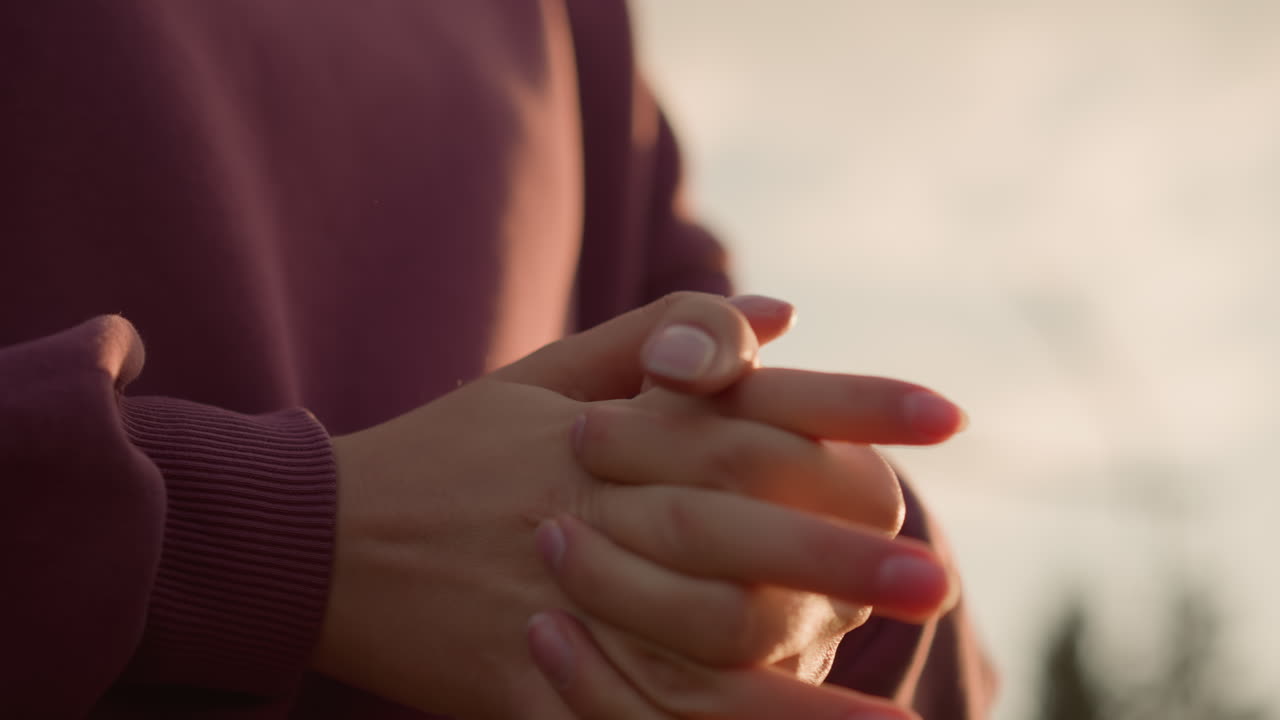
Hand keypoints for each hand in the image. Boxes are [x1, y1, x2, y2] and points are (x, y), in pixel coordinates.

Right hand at [312, 292, 959, 717]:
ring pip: (692, 651)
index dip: (854, 408)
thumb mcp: (540, 375)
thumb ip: (658, 335)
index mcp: (603, 433)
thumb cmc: (444, 450)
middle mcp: (587, 511)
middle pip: (735, 530)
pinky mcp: (516, 686)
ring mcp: (553, 606)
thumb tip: (784, 311)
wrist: (317, 537)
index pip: (750, 408)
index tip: (948, 417)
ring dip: (798, 695)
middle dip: (845, 555)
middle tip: (941, 579)